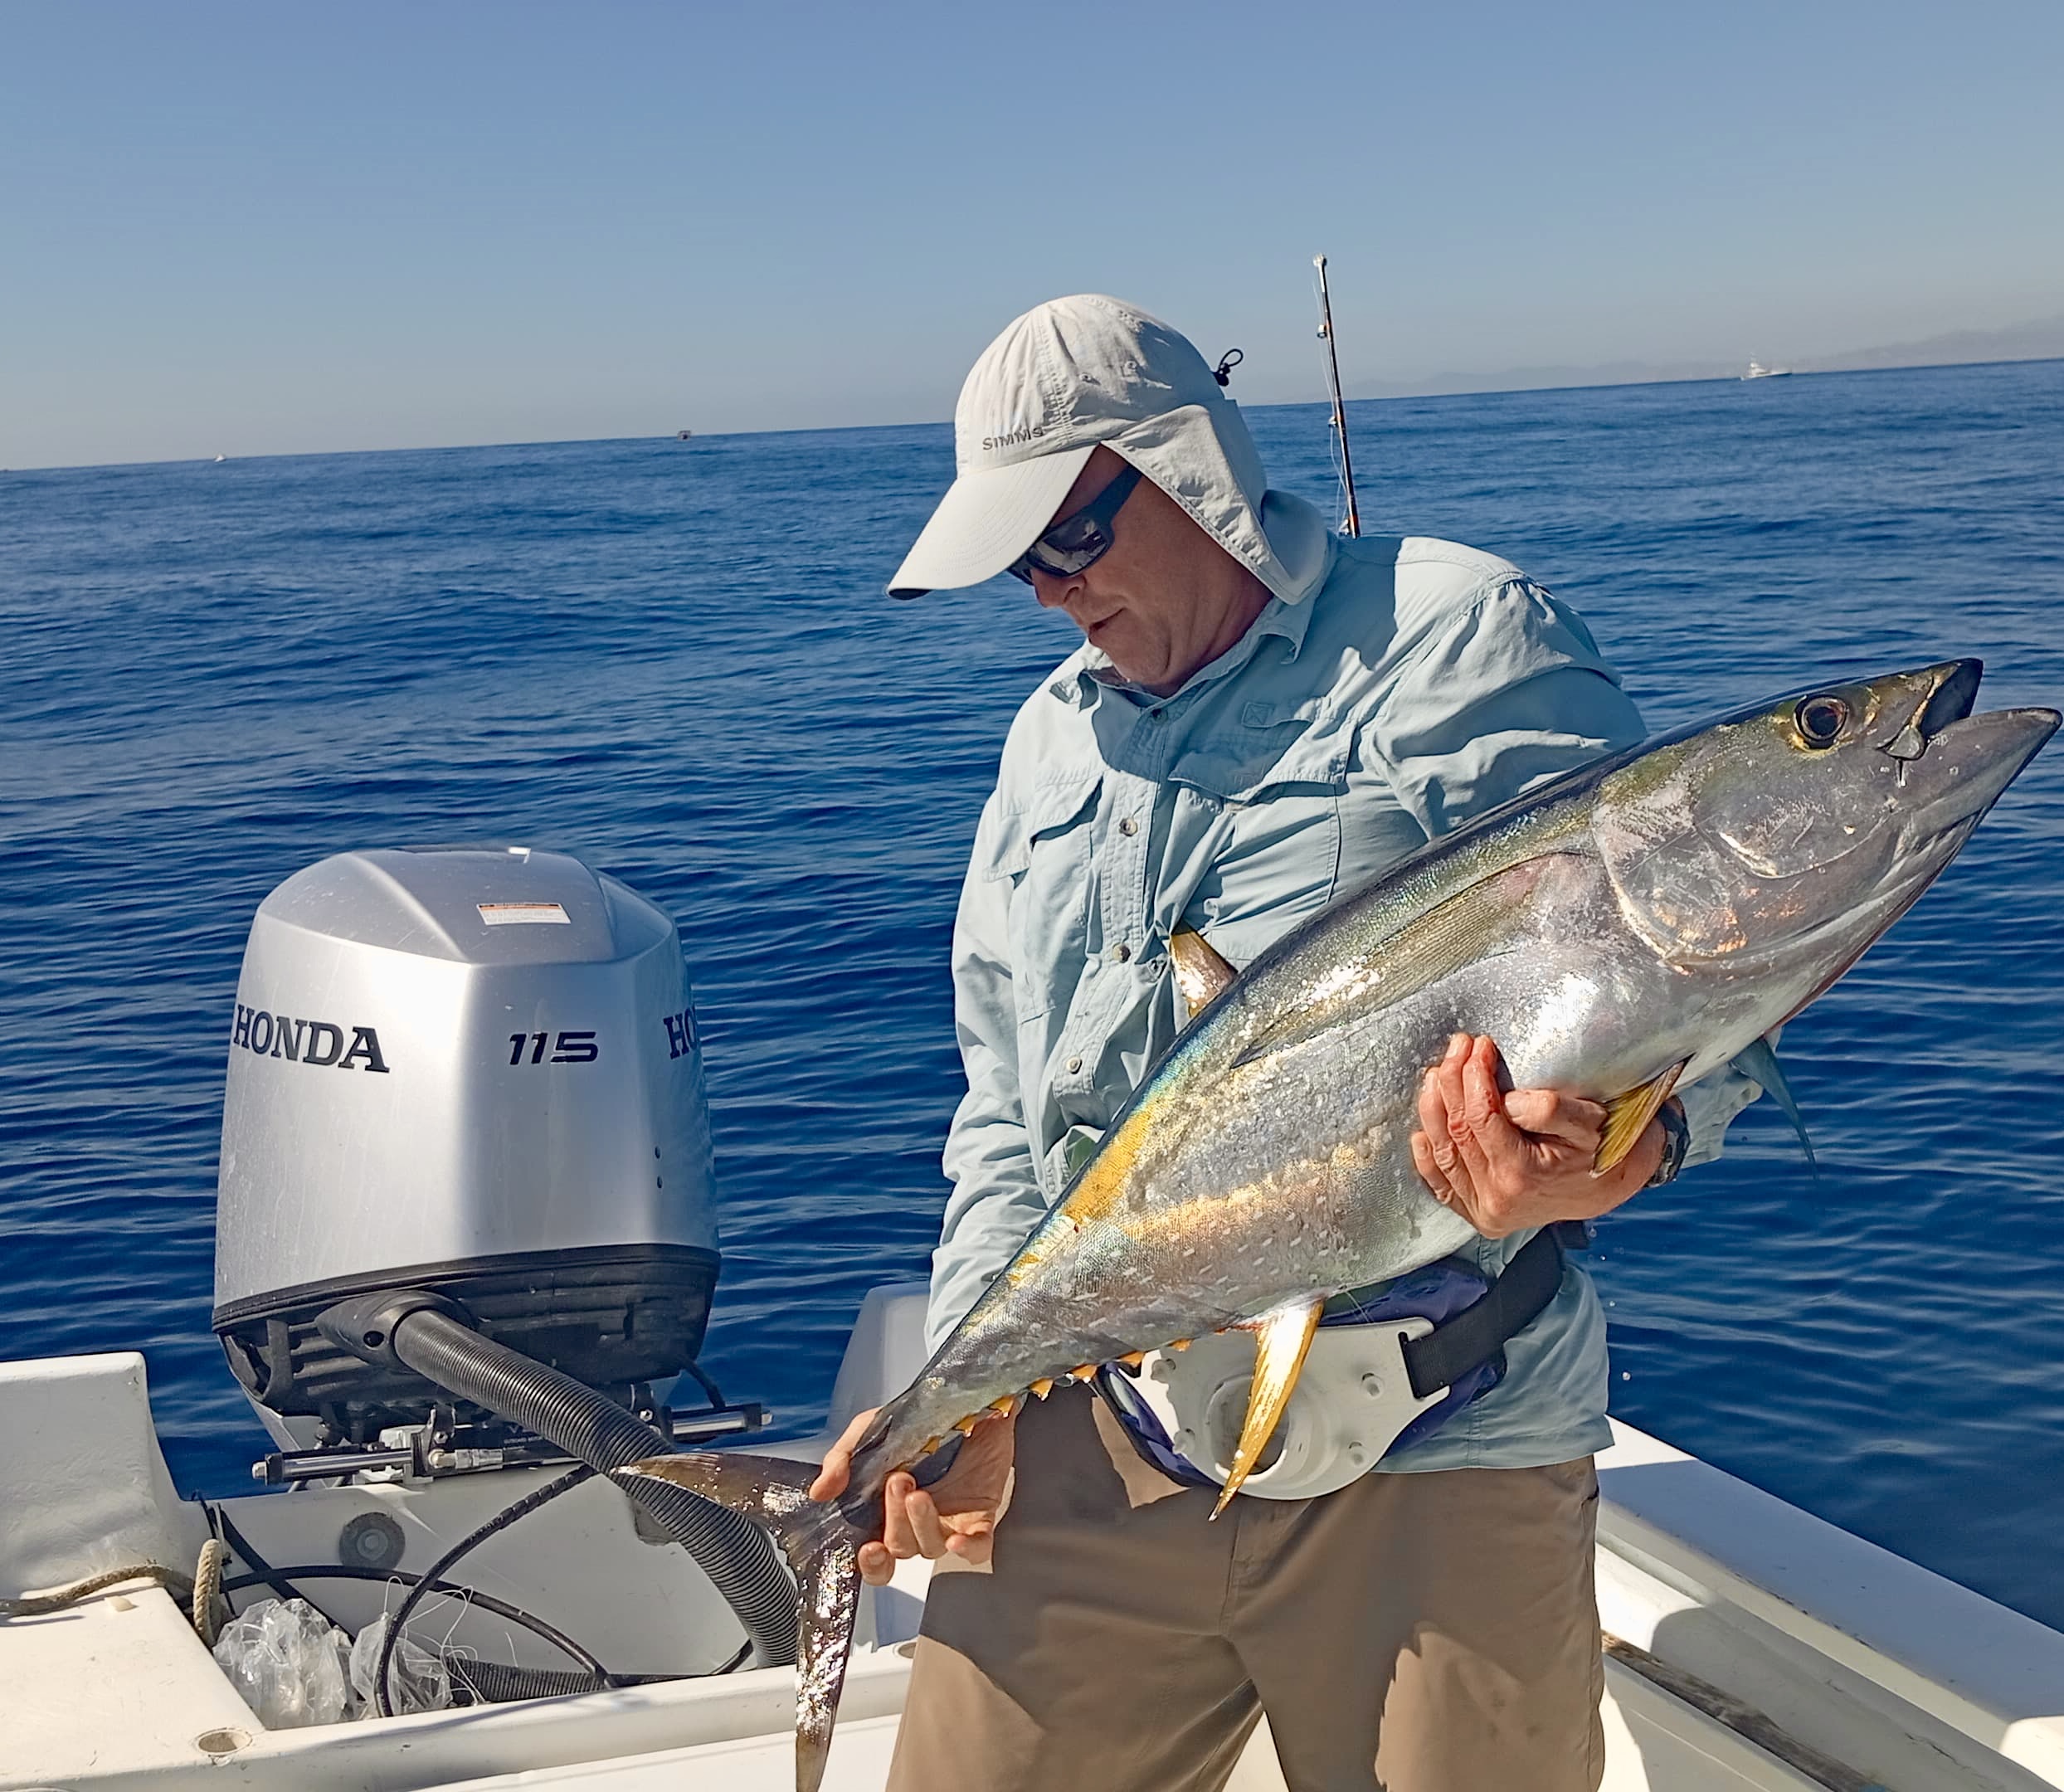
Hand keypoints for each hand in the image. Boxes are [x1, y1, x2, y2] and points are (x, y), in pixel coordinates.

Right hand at [808, 1404, 1016, 1586]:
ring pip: (932, 1547)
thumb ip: (842, 1459)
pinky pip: (978, 1548)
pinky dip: (968, 1549)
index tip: (869, 1549)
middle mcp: (917, 1522)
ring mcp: (950, 1522)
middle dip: (895, 1520)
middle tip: (898, 1481)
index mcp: (888, 1510)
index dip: (872, 1564)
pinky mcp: (981, 1515)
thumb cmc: (917, 1419)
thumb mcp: (870, 1429)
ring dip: (921, 1524)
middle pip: (901, 1547)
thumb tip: (819, 1492)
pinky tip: (959, 1539)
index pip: (877, 1557)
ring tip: (918, 1492)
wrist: (965, 1397)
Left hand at [1410, 1034, 1660, 1237]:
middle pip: (1458, 1130)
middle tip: (1458, 1047)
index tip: (1480, 1046)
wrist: (1607, 1189)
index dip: (1474, 1076)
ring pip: (1443, 1152)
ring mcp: (1483, 1210)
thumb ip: (1547, 1108)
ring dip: (1433, 1109)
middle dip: (1452, 1081)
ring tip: (1437, 1074)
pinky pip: (1441, 1184)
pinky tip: (1421, 1130)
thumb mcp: (1587, 1122)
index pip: (1481, 1116)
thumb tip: (1507, 1099)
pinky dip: (1426, 1156)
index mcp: (1522, 1176)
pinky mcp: (1477, 1214)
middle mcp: (1497, 1199)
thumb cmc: (1600, 1150)